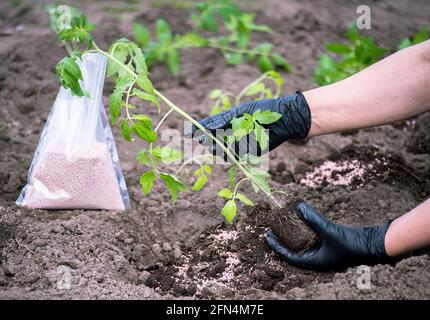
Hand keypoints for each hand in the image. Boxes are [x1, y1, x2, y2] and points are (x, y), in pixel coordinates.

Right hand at [184, 92, 310, 158]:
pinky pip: (235, 155)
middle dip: (207, 140)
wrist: (284, 119)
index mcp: (228, 120)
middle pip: (213, 139)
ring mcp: (239, 143)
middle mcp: (232, 133)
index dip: (197, 129)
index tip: (187, 133)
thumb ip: (223, 120)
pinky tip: (230, 149)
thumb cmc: (263, 110)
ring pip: (222, 150)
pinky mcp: (249, 152)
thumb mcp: (241, 112)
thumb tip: (205, 127)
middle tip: (202, 140)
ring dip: (217, 148)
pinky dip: (231, 153)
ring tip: (214, 145)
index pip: (208, 125)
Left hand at [266, 202, 391, 270]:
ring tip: (283, 225)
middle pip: (294, 251)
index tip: (267, 236)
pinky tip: (301, 223)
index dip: (277, 247)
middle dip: (282, 241)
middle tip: (272, 229)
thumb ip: (313, 219)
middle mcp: (318, 259)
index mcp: (315, 262)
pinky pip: (312, 239)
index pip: (289, 257)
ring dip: (293, 236)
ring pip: (303, 245)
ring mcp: (324, 252)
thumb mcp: (329, 230)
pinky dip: (305, 232)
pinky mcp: (330, 244)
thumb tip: (298, 207)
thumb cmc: (351, 243)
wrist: (373, 244)